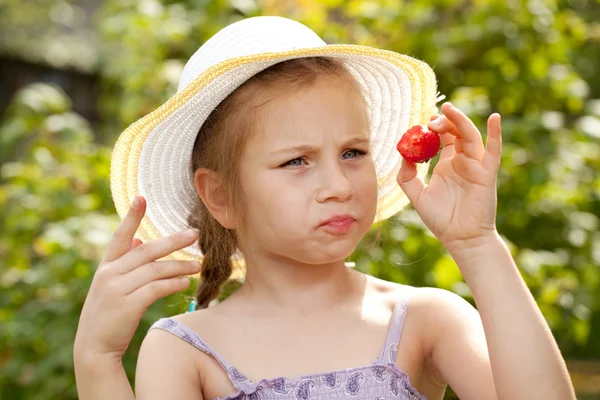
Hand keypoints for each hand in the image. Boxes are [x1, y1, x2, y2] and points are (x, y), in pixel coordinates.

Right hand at [74, 196, 200, 361]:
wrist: (94, 349)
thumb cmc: (108, 315)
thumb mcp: (111, 286)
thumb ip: (125, 263)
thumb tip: (141, 239)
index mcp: (106, 267)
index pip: (120, 236)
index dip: (131, 217)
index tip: (141, 198)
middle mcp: (109, 274)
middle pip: (147, 251)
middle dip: (173, 241)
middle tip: (195, 233)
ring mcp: (117, 290)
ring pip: (155, 270)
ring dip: (179, 266)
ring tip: (198, 265)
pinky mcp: (127, 306)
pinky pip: (156, 288)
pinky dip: (173, 284)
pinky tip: (185, 282)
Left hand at [397, 102, 501, 250]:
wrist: (460, 239)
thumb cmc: (441, 220)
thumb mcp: (417, 196)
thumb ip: (407, 177)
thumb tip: (404, 156)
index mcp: (447, 165)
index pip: (443, 139)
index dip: (434, 128)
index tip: (423, 122)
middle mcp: (462, 162)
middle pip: (457, 133)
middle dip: (445, 122)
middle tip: (431, 117)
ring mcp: (476, 166)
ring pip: (471, 137)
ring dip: (460, 122)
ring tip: (448, 110)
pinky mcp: (487, 173)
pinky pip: (493, 151)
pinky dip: (496, 134)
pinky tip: (495, 118)